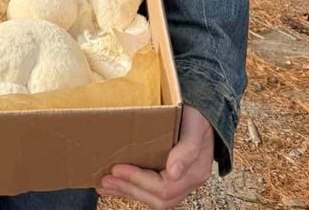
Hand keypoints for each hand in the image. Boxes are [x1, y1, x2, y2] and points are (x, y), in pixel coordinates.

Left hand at [97, 105, 213, 208]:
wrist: (204, 109)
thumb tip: (173, 172)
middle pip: (158, 199)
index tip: (117, 168)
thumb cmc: (199, 114)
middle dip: (130, 189)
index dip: (138, 180)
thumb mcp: (195, 126)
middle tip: (105, 180)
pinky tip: (116, 184)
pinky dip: (133, 188)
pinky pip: (152, 189)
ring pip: (154, 198)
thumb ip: (187, 149)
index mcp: (195, 173)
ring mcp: (180, 180)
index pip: (164, 188)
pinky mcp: (170, 176)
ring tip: (105, 185)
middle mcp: (187, 181)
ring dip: (128, 192)